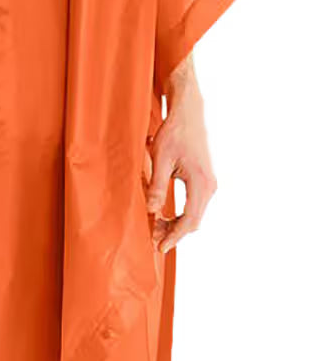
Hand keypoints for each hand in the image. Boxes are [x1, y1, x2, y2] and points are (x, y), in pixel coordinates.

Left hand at [143, 80, 217, 253]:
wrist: (189, 113)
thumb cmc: (174, 132)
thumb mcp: (160, 157)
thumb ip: (157, 185)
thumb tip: (151, 210)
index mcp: (200, 183)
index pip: (189, 220)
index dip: (174, 236)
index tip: (159, 247)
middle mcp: (209, 186)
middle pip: (193, 221)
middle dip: (173, 232)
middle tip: (152, 237)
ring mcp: (209, 183)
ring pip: (195, 214)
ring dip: (176, 223)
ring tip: (155, 226)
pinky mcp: (205, 179)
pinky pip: (195, 204)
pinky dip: (181, 213)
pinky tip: (164, 214)